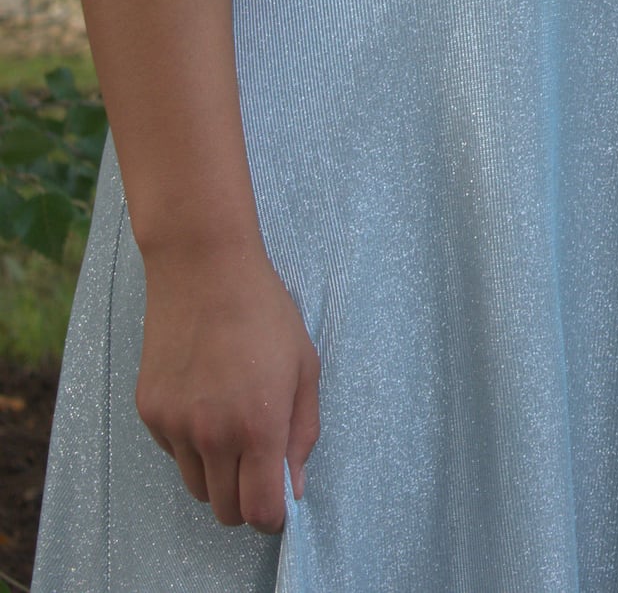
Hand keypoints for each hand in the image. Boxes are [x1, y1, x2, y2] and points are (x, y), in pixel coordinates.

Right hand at [136, 242, 319, 530]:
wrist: (203, 268)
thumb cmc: (264, 311)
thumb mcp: (303, 366)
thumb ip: (302, 433)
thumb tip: (293, 486)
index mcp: (259, 425)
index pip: (260, 512)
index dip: (273, 515)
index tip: (278, 496)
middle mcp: (213, 434)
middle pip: (226, 510)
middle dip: (246, 498)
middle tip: (257, 462)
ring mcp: (176, 425)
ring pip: (197, 486)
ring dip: (217, 472)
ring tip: (231, 421)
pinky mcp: (149, 412)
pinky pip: (174, 453)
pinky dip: (190, 443)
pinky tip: (204, 397)